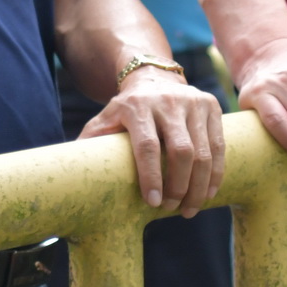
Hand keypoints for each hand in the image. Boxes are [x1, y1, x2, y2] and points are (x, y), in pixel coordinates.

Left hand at [79, 64, 224, 211]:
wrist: (153, 77)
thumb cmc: (125, 110)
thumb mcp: (105, 119)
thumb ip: (90, 141)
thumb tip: (67, 172)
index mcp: (136, 107)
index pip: (147, 146)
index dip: (151, 177)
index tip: (152, 203)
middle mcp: (167, 102)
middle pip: (181, 151)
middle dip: (179, 186)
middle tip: (172, 209)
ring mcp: (193, 102)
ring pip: (204, 152)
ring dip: (199, 186)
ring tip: (190, 209)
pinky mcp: (211, 106)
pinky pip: (219, 146)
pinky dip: (216, 173)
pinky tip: (209, 193)